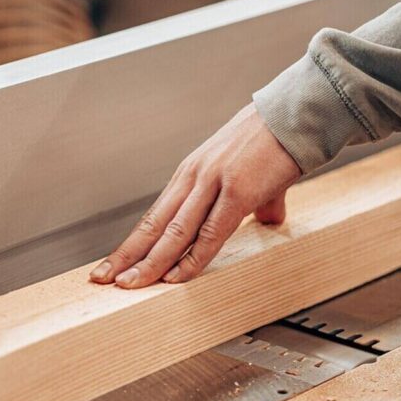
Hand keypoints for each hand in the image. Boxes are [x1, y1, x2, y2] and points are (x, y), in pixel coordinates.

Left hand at [89, 104, 301, 288]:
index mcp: (193, 172)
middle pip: (153, 224)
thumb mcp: (255, 172)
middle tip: (102, 279)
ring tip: (129, 285)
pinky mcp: (238, 192)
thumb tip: (268, 219)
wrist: (297, 115)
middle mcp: (195, 177)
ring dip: (150, 262)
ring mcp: (214, 183)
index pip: (156, 215)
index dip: (134, 242)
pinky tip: (174, 277)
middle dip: (127, 255)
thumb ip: (258, 201)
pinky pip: (210, 234)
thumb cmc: (277, 139)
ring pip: (174, 232)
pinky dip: (190, 258)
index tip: (114, 263)